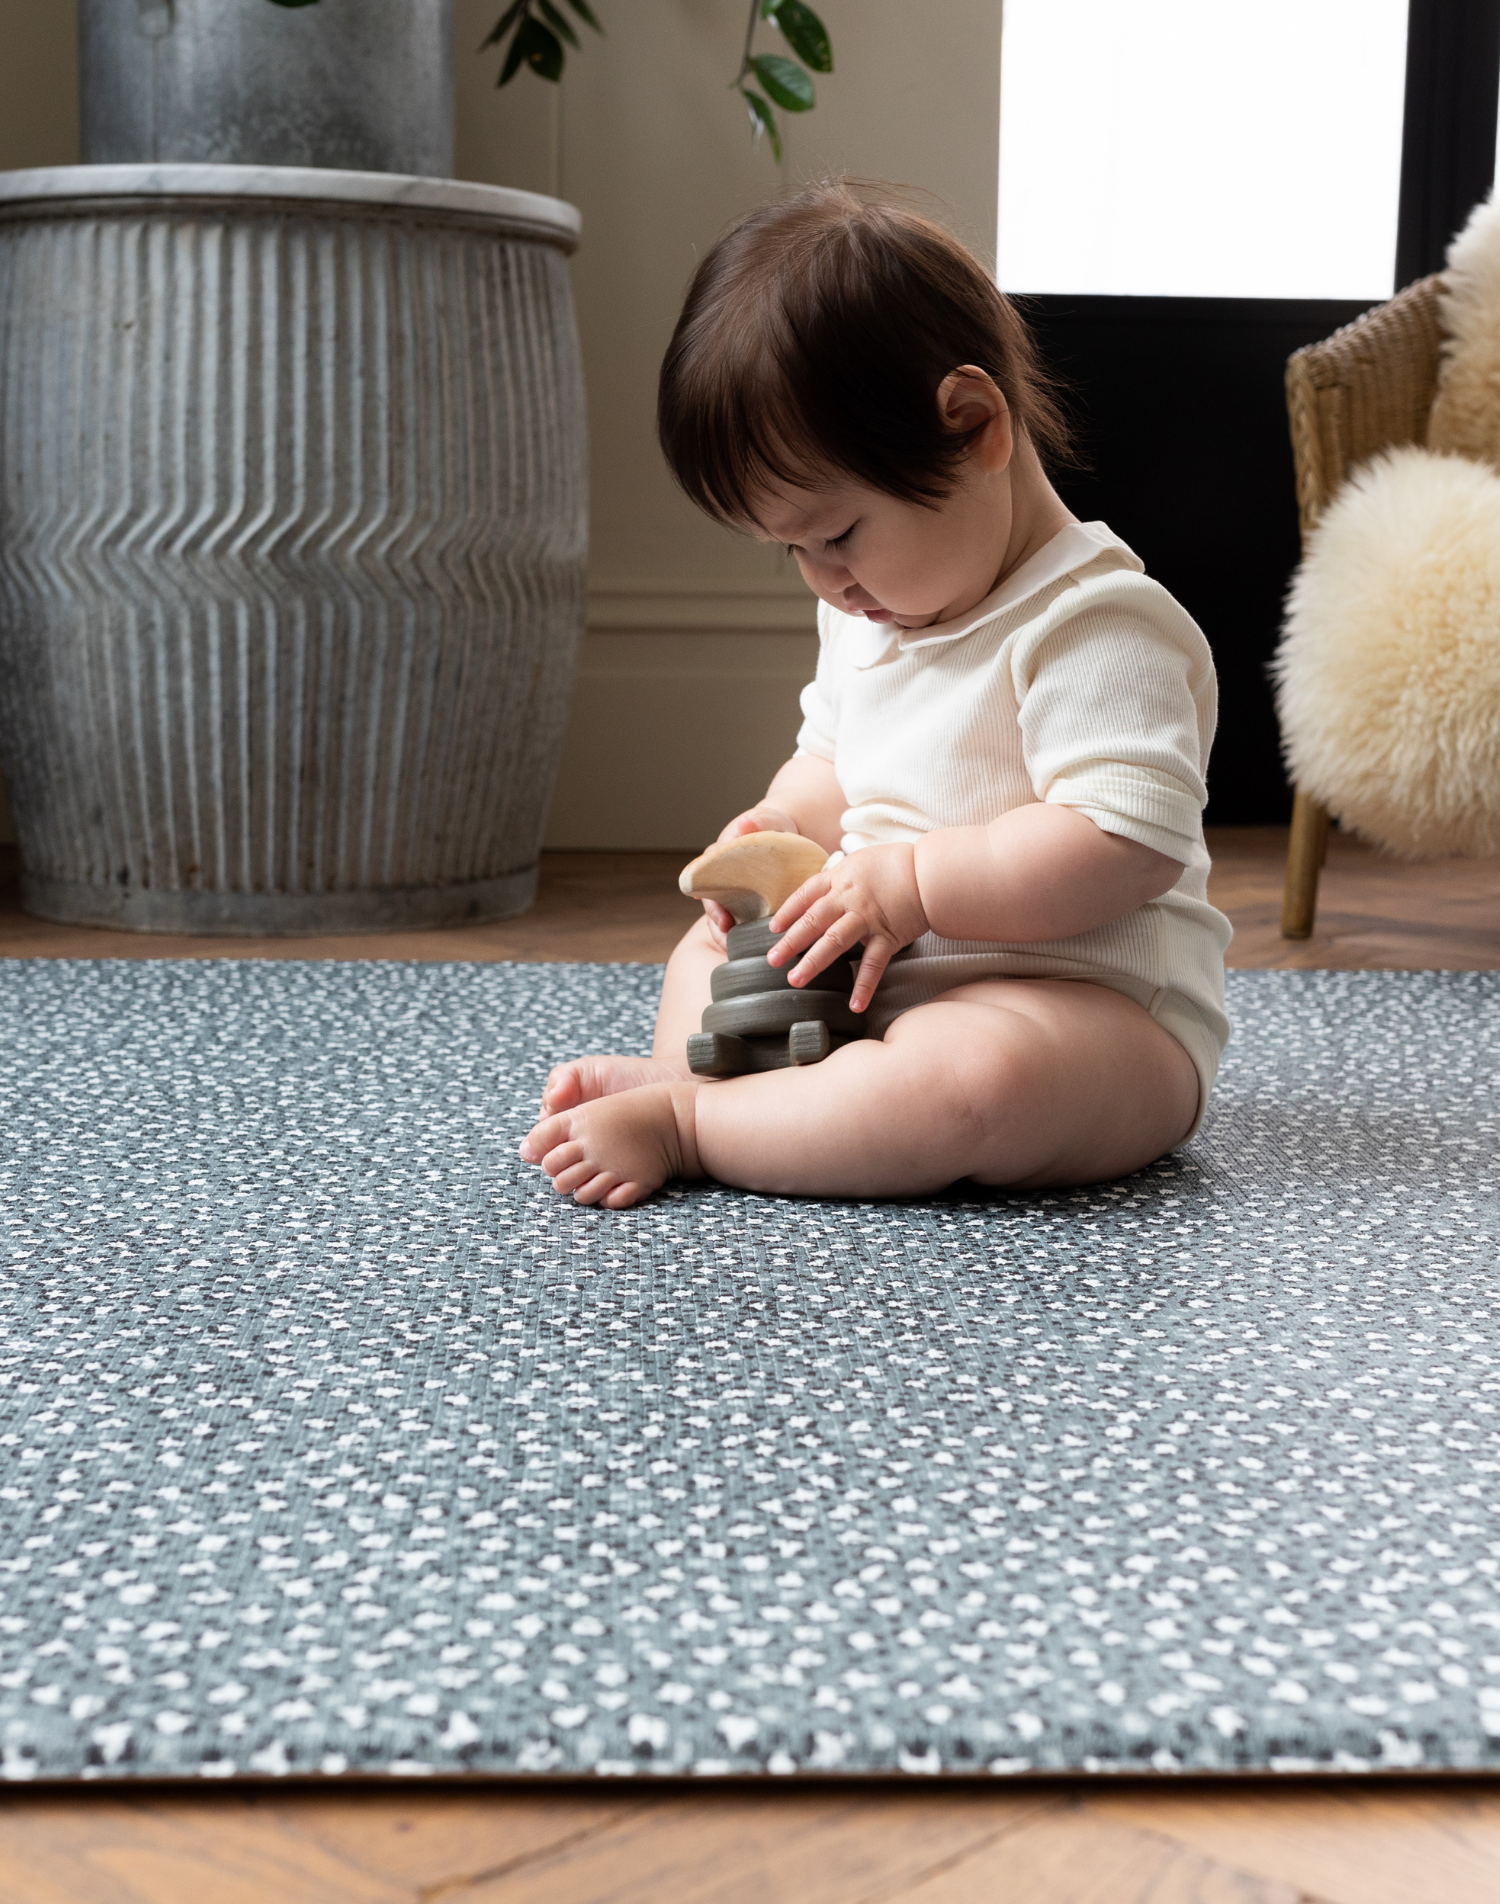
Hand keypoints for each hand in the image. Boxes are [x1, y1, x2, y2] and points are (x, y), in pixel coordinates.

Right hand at [698, 805, 799, 939]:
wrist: (786, 836)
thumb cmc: (772, 827)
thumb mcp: (768, 821)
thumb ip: (759, 822)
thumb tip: (746, 823)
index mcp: (717, 859)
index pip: (705, 885)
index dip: (713, 908)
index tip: (724, 922)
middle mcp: (719, 880)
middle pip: (713, 910)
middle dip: (720, 931)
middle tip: (732, 945)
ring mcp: (733, 896)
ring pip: (725, 922)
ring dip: (733, 939)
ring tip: (745, 954)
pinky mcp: (747, 906)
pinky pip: (742, 925)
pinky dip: (748, 938)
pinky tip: (761, 949)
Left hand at [767, 843, 928, 1012]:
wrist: (930, 872)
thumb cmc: (897, 863)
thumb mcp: (861, 860)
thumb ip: (841, 877)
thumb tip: (824, 891)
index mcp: (840, 878)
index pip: (806, 894)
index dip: (788, 912)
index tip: (773, 928)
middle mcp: (849, 899)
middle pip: (812, 921)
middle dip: (790, 942)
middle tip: (772, 960)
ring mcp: (868, 919)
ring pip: (834, 942)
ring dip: (813, 963)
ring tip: (795, 980)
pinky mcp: (888, 936)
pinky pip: (873, 964)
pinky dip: (864, 986)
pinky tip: (854, 1005)